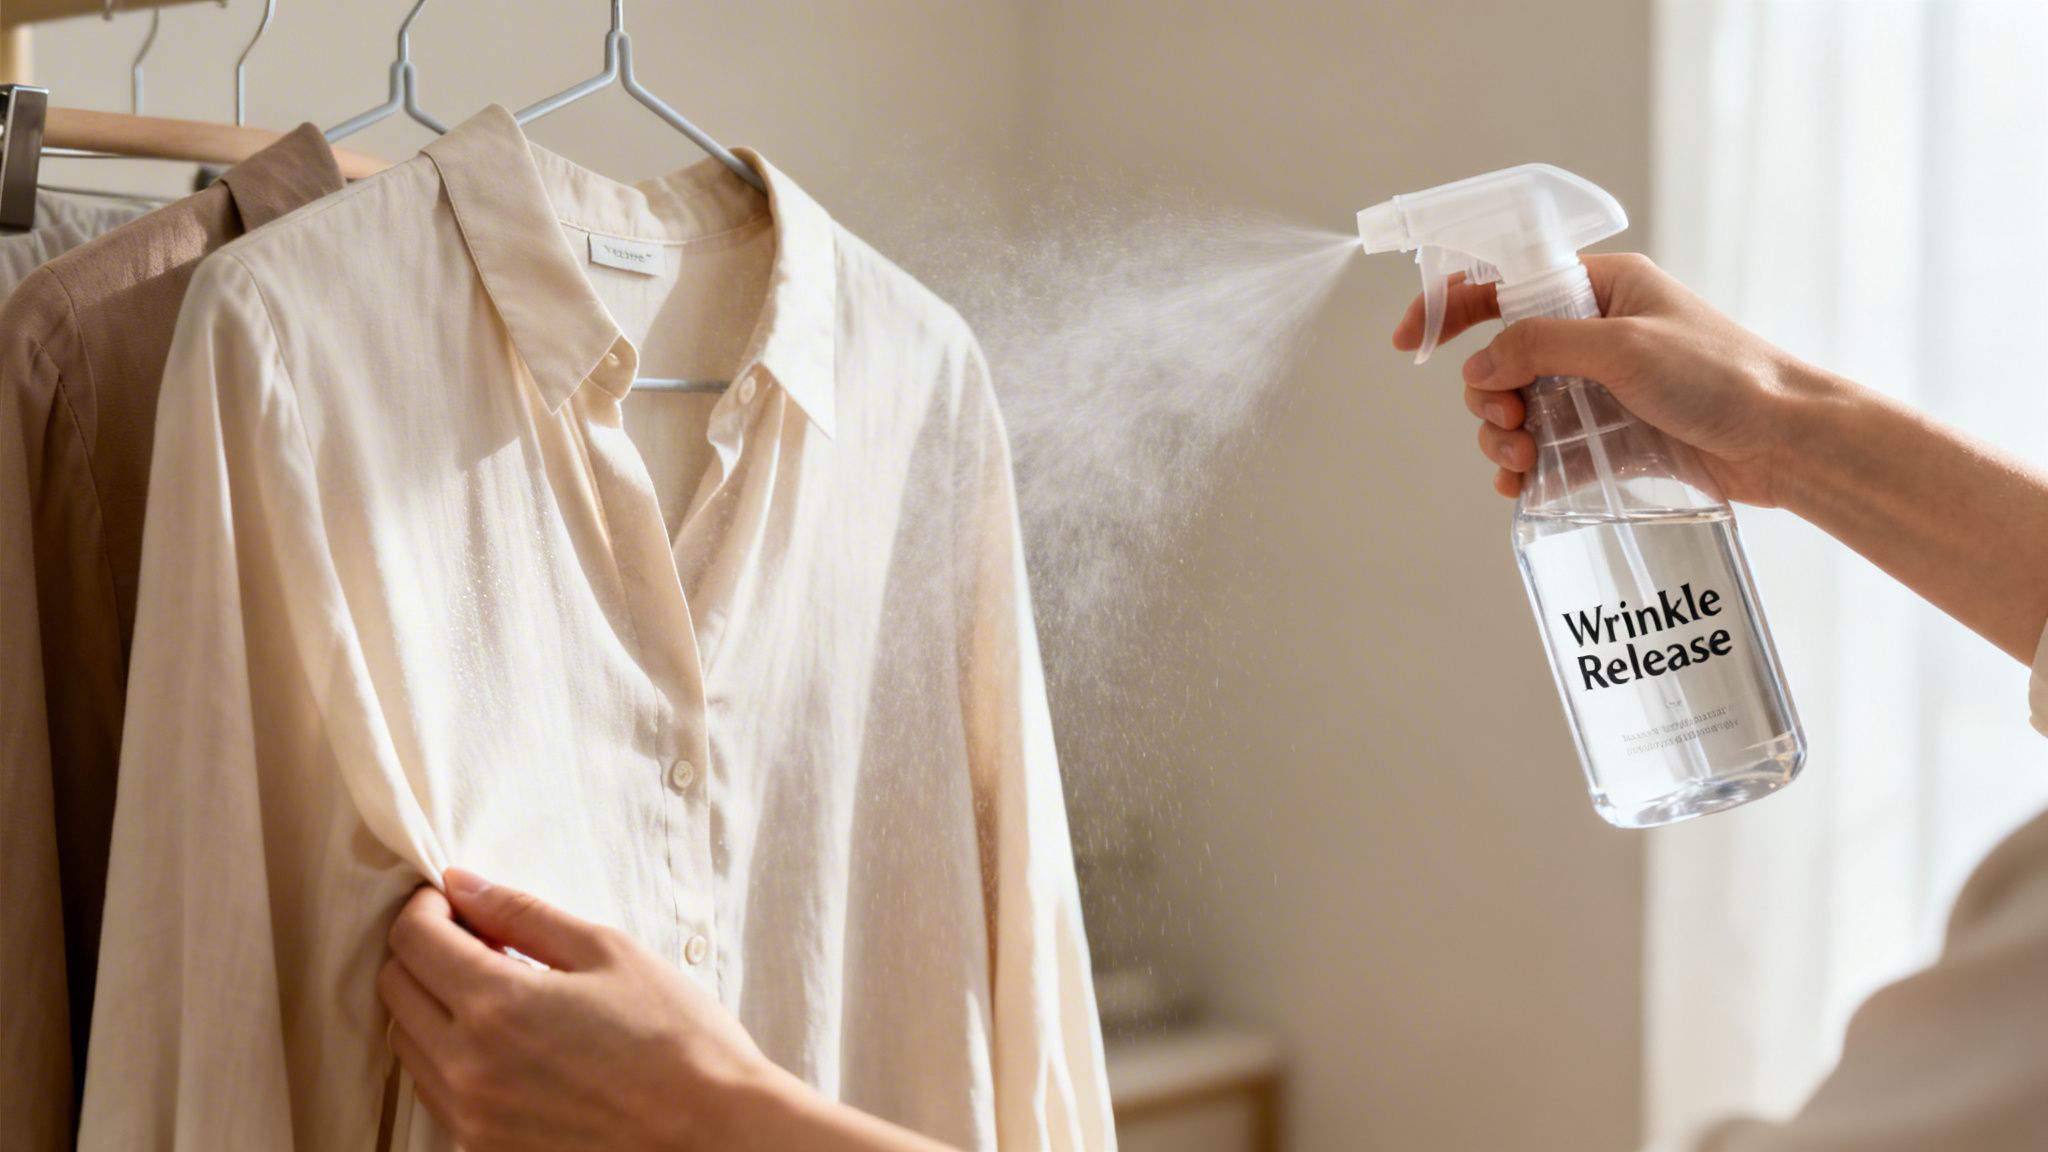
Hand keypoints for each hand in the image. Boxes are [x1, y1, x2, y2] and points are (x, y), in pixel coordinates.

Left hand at [379, 869, 782, 1151]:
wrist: (711, 1135)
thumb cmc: (677, 1041)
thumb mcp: (609, 953)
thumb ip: (524, 915)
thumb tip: (465, 885)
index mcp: (497, 1006)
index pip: (414, 940)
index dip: (427, 905)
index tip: (454, 897)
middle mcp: (467, 1067)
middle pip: (396, 990)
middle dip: (421, 949)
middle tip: (473, 934)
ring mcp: (472, 1117)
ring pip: (407, 1043)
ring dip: (431, 1003)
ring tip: (492, 986)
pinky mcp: (485, 1148)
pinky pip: (436, 1090)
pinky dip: (448, 1053)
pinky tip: (503, 1038)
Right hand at [1393, 253, 1811, 505]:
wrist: (1788, 442)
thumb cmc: (1723, 377)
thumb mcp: (1623, 347)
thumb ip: (1540, 346)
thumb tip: (1477, 367)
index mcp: (1602, 288)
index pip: (1506, 283)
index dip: (1449, 307)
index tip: (1408, 342)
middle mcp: (1597, 333)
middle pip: (1502, 358)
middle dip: (1487, 394)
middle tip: (1507, 423)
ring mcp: (1603, 388)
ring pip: (1519, 408)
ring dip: (1501, 436)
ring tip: (1518, 462)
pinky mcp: (1614, 437)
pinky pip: (1548, 450)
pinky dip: (1526, 469)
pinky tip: (1523, 487)